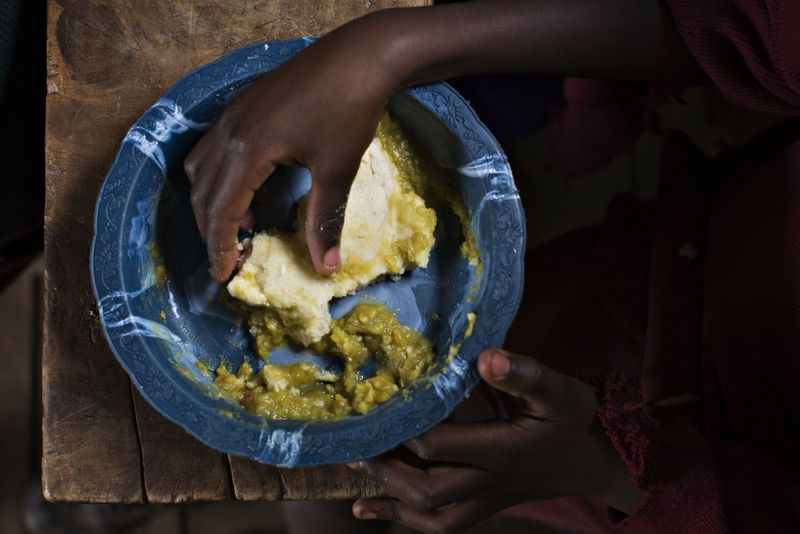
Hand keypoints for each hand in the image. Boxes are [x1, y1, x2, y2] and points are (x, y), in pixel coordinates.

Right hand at [184, 15, 401, 281]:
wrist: (360, 55)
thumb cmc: (349, 110)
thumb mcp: (337, 170)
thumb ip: (325, 220)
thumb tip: (327, 268)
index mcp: (248, 149)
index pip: (221, 210)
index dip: (220, 247)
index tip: (223, 277)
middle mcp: (229, 130)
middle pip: (202, 192)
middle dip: (212, 230)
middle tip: (231, 259)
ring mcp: (233, 113)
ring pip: (201, 167)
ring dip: (214, 201)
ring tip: (247, 224)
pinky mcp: (244, 105)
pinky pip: (214, 148)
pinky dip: (223, 176)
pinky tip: (255, 187)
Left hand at [348, 349, 640, 532]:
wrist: (600, 459)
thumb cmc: (579, 419)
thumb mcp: (559, 389)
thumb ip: (524, 374)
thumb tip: (483, 356)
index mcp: (504, 450)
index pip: (441, 445)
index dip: (406, 430)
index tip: (377, 408)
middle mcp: (491, 481)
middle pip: (429, 488)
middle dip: (387, 471)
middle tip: (354, 450)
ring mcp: (488, 499)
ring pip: (434, 515)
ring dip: (392, 503)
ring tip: (355, 488)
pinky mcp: (488, 505)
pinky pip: (445, 524)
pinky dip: (407, 520)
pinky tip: (375, 511)